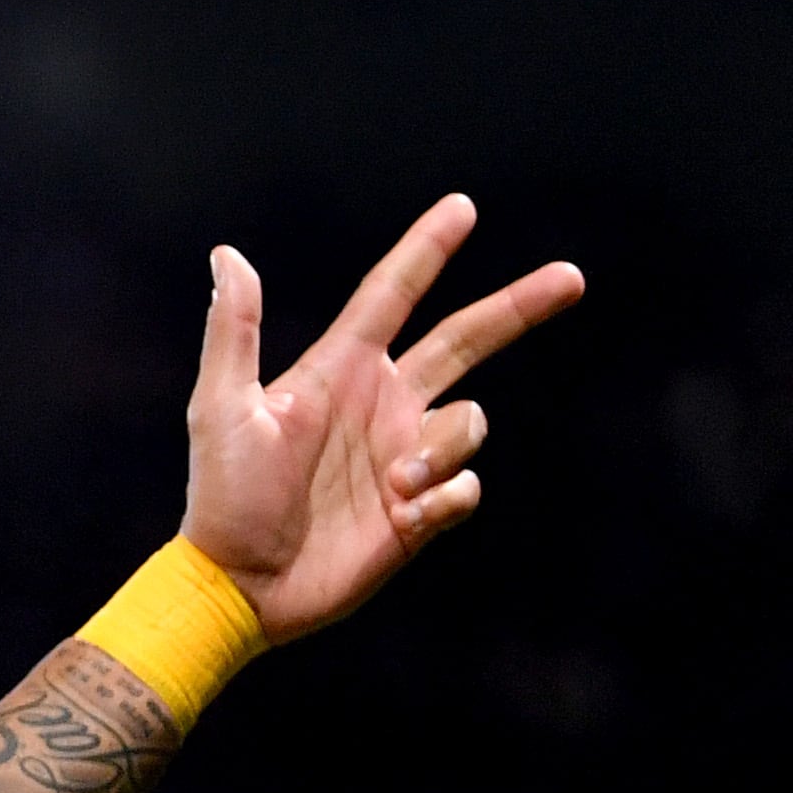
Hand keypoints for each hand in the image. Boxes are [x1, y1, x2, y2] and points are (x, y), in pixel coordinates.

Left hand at [180, 196, 586, 643]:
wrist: (239, 585)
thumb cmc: (222, 496)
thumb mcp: (222, 409)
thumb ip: (234, 333)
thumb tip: (229, 254)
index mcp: (338, 372)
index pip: (393, 297)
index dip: (426, 251)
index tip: (463, 207)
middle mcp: (381, 405)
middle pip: (465, 340)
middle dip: (517, 307)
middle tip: (571, 277)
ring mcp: (403, 456)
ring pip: (470, 423)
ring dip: (443, 449)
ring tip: (395, 487)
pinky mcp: (420, 510)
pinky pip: (466, 486)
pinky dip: (444, 498)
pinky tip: (403, 518)